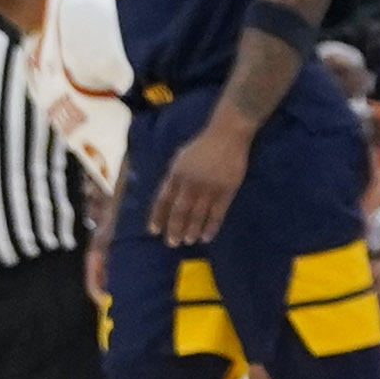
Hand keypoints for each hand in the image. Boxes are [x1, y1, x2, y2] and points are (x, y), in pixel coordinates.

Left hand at [143, 115, 251, 247]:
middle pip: (179, 210)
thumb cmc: (202, 146)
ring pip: (197, 215)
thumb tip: (167, 196)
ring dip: (191, 230)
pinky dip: (211, 227)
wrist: (227, 135)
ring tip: (187, 241)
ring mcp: (208, 187)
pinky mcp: (226, 191)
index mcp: (176, 173)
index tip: (153, 230)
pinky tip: (206, 237)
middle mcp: (189, 182)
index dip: (157, 215)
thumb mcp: (180, 157)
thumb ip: (174, 176)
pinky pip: (217, 214)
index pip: (163, 199)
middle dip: (173, 228)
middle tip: (171, 243)